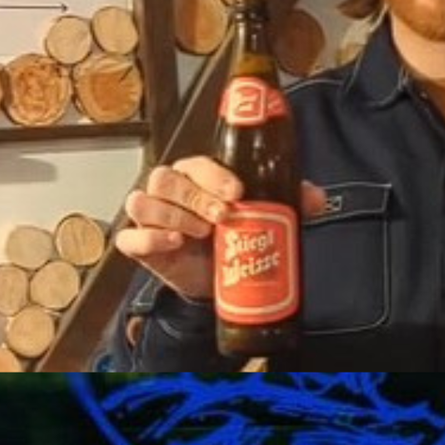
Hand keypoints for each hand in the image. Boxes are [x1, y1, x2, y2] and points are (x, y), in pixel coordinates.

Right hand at [115, 157, 329, 305]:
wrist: (220, 281)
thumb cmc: (235, 237)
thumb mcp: (265, 216)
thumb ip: (289, 201)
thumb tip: (317, 197)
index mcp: (195, 176)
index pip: (195, 163)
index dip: (213, 175)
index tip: (236, 191)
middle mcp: (168, 191)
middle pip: (164, 178)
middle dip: (194, 196)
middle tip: (223, 216)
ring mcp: (150, 218)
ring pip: (142, 202)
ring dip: (172, 216)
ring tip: (200, 233)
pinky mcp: (139, 246)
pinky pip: (128, 236)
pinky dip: (147, 238)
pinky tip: (173, 243)